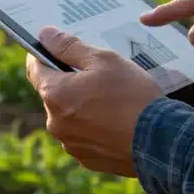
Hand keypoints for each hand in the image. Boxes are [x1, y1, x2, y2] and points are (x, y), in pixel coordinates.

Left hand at [25, 26, 163, 176]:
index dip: (44, 55)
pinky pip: (83, 136)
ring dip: (82, 106)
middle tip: (100, 77)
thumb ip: (69, 46)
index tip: (59, 50)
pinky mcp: (86, 159)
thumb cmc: (132, 95)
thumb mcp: (104, 60)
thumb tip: (45, 34)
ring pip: (69, 116)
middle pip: (53, 93)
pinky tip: (116, 121)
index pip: (34, 68)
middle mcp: (54, 122)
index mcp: (54, 94)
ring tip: (113, 101)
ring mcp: (70, 143)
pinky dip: (94, 127)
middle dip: (70, 82)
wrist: (160, 142)